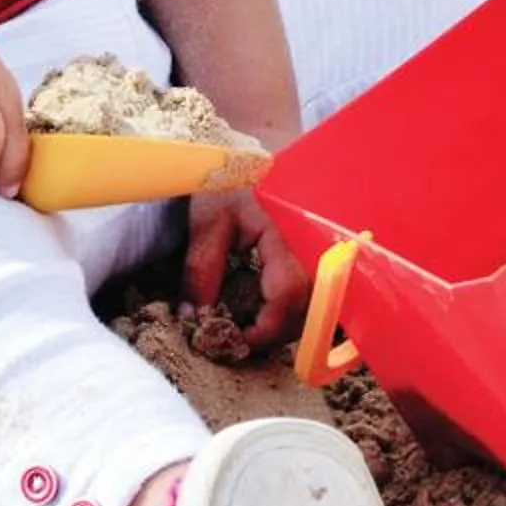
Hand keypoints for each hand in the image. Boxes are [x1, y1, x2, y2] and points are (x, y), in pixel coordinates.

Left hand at [184, 188, 308, 347]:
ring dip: (283, 326)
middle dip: (276, 332)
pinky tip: (262, 316)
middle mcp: (303, 248)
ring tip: (249, 330)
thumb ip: (201, 271)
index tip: (239, 339)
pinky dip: (286, 315)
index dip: (267, 326)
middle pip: (306, 306)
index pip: (288, 291)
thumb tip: (195, 319)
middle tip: (240, 340)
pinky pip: (304, 296)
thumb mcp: (206, 225)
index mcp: (281, 237)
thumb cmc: (222, 188)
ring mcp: (306, 254)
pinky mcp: (300, 259)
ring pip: (310, 305)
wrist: (232, 166)